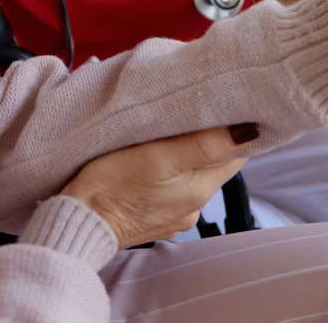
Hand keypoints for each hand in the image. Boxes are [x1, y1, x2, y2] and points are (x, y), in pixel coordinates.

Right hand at [60, 124, 258, 247]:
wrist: (79, 222)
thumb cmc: (112, 186)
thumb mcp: (159, 157)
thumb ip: (204, 145)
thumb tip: (248, 132)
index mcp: (201, 189)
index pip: (236, 152)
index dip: (231, 128)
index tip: (219, 106)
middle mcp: (194, 205)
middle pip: (215, 161)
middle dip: (207, 138)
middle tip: (187, 113)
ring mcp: (175, 213)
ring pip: (192, 172)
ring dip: (186, 154)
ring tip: (165, 134)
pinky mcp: (155, 215)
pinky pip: (172, 186)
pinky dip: (168, 171)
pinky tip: (150, 161)